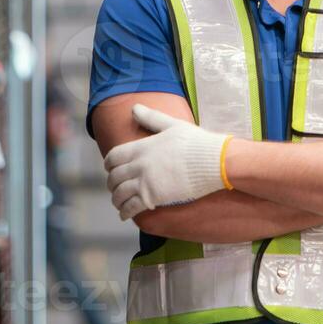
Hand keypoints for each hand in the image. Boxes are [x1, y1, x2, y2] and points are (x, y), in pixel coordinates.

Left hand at [103, 104, 228, 219]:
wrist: (213, 161)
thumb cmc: (196, 142)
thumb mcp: (172, 125)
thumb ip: (151, 118)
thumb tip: (134, 108)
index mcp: (142, 146)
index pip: (114, 156)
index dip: (108, 164)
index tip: (110, 169)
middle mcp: (139, 164)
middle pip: (115, 177)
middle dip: (112, 184)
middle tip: (115, 188)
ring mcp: (145, 182)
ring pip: (120, 194)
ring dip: (117, 199)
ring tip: (119, 203)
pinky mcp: (153, 197)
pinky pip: (131, 207)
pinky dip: (125, 212)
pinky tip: (125, 215)